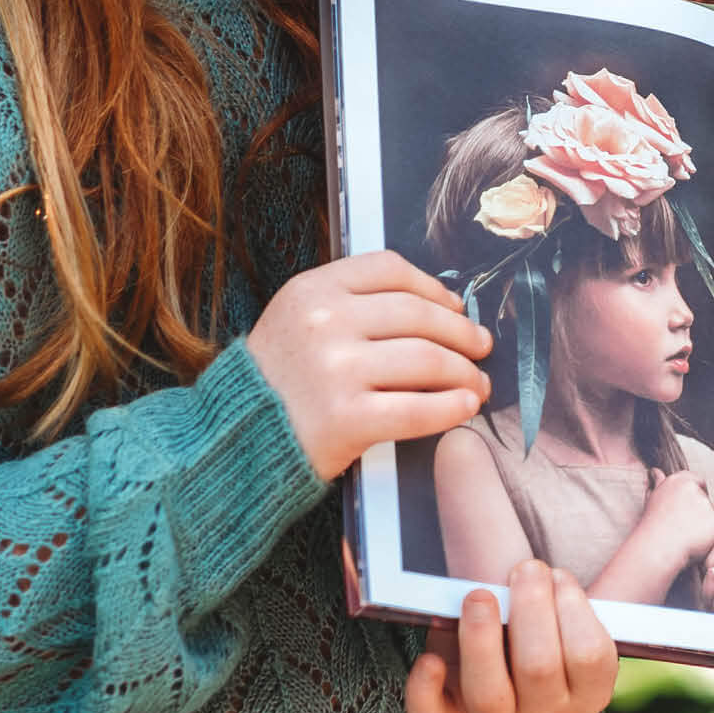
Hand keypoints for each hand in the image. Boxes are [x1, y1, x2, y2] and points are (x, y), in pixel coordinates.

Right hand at [247, 249, 492, 479]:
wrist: (232, 442)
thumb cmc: (275, 381)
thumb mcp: (298, 319)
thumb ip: (352, 303)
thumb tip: (438, 305)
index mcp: (313, 290)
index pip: (391, 269)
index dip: (434, 287)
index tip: (456, 306)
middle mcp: (325, 323)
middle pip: (417, 315)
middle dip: (460, 332)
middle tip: (480, 346)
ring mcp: (336, 370)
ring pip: (426, 360)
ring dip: (464, 372)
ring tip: (478, 383)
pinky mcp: (346, 419)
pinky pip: (416, 408)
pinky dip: (449, 408)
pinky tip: (465, 407)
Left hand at [405, 560, 617, 712]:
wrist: (510, 643)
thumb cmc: (550, 618)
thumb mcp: (578, 606)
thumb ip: (600, 582)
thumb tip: (634, 547)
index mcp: (587, 692)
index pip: (589, 657)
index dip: (574, 609)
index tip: (559, 576)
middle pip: (539, 670)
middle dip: (530, 608)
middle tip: (525, 569)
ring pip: (488, 696)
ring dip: (481, 639)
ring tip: (481, 595)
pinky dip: (425, 689)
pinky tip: (430, 658)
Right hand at [641, 468, 713, 569]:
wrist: (654, 550)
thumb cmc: (651, 527)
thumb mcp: (653, 499)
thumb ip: (658, 482)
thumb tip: (655, 471)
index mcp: (682, 480)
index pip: (699, 483)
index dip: (693, 500)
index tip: (684, 514)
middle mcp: (697, 491)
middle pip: (707, 504)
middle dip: (699, 518)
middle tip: (681, 531)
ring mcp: (708, 509)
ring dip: (705, 532)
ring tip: (684, 541)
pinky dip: (711, 546)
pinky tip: (694, 549)